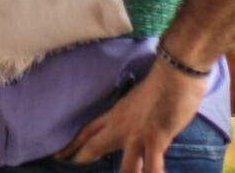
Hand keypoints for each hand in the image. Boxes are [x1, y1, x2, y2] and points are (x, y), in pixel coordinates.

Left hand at [55, 58, 205, 172]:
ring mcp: (137, 135)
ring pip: (124, 166)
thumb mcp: (137, 101)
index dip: (72, 144)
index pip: (87, 130)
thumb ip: (132, 116)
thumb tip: (134, 129)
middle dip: (80, 160)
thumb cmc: (162, 82)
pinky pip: (151, 166)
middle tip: (66, 169)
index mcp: (115, 113)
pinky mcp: (155, 140)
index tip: (59, 155)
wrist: (175, 73)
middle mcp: (121, 126)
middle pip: (93, 146)